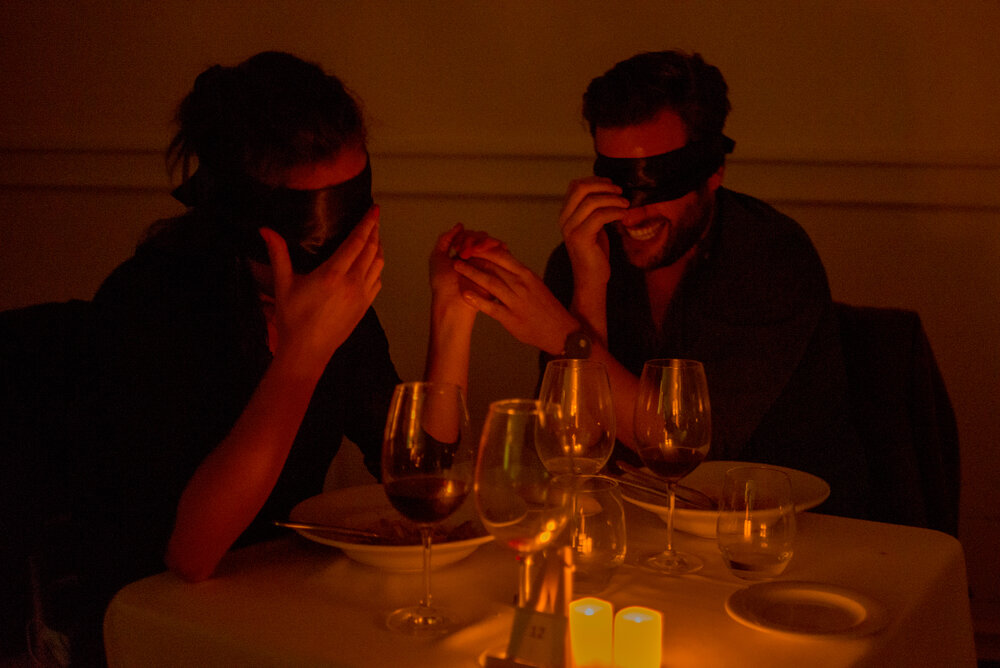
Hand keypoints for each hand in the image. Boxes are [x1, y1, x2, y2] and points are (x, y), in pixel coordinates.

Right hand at [260, 205, 382, 368]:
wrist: (308, 350)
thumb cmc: (293, 318)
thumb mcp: (282, 284)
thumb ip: (278, 254)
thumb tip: (265, 229)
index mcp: (333, 273)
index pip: (357, 241)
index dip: (367, 223)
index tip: (374, 210)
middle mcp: (353, 282)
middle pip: (371, 250)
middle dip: (375, 231)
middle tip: (375, 217)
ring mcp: (362, 295)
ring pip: (378, 265)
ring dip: (378, 248)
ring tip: (375, 236)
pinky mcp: (365, 306)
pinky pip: (378, 281)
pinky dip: (378, 267)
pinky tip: (372, 264)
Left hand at [429, 223, 503, 315]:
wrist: (453, 301)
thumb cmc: (442, 284)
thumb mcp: (437, 257)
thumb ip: (446, 239)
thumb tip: (460, 225)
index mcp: (462, 254)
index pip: (468, 236)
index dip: (463, 236)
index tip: (456, 247)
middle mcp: (475, 257)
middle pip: (480, 237)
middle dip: (472, 239)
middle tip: (464, 252)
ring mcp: (487, 262)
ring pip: (489, 243)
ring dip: (481, 242)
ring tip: (471, 252)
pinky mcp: (497, 269)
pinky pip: (500, 252)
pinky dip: (493, 247)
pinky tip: (484, 250)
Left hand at [452, 246, 578, 354]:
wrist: (561, 331)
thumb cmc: (546, 307)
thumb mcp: (535, 284)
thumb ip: (518, 274)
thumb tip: (502, 260)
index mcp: (526, 274)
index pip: (502, 256)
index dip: (484, 249)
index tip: (470, 244)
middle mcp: (521, 284)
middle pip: (493, 266)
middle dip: (474, 257)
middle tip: (458, 251)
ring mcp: (516, 301)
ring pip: (490, 282)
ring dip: (471, 273)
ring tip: (456, 266)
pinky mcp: (511, 318)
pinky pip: (491, 307)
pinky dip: (477, 300)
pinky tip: (464, 294)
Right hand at [558, 176, 627, 287]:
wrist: (591, 279)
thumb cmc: (595, 253)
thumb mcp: (594, 225)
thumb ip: (595, 209)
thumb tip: (610, 189)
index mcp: (566, 214)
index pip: (576, 185)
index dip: (596, 181)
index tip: (612, 185)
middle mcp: (564, 219)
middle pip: (581, 188)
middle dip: (604, 186)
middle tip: (620, 192)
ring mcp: (571, 228)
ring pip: (592, 201)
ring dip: (613, 199)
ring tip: (626, 205)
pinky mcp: (581, 237)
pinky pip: (600, 216)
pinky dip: (615, 212)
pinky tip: (624, 215)